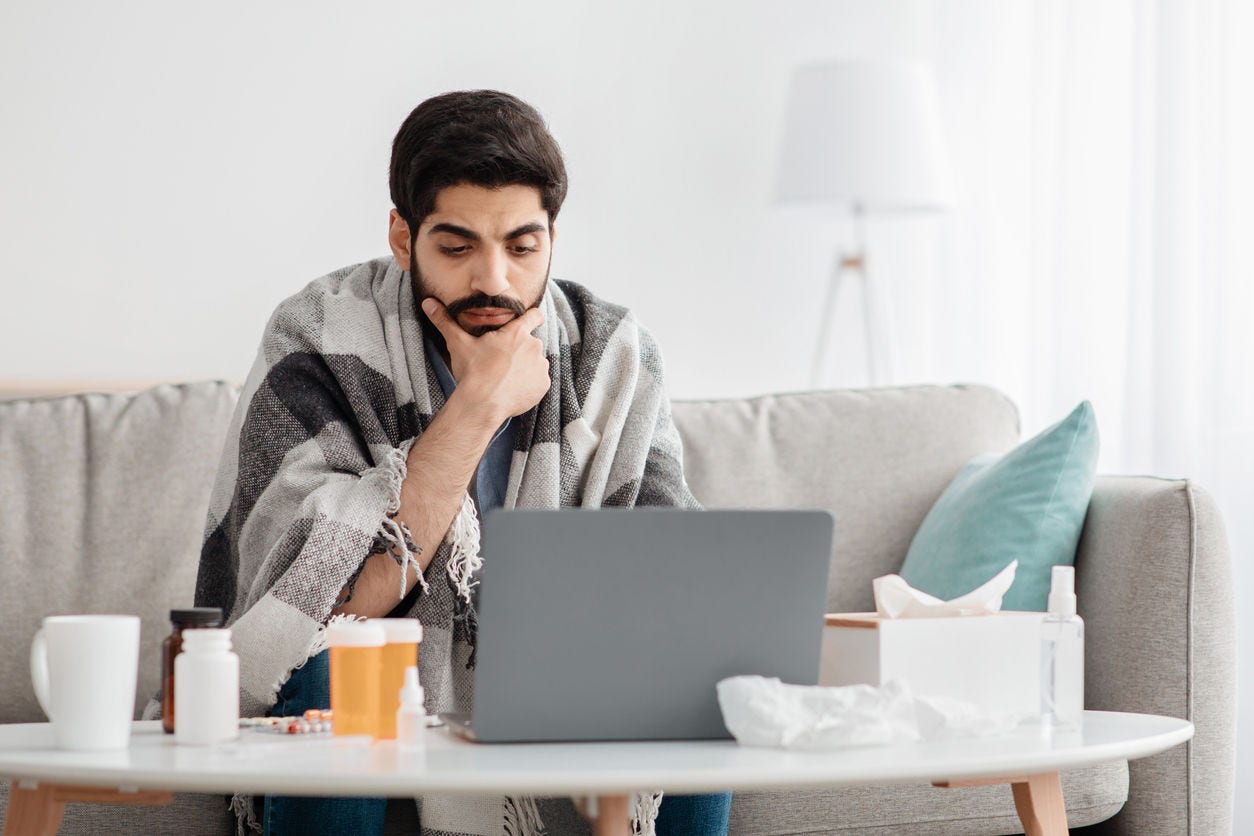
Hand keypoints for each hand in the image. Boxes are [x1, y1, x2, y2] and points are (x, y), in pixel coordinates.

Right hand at [421, 298, 550, 422]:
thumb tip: (428, 302)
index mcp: (517, 333)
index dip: (533, 317)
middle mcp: (534, 346)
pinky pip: (539, 381)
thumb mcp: (458, 344)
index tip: (529, 321)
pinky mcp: (543, 385)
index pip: (535, 315)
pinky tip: (512, 388)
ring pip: (535, 362)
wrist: (482, 404)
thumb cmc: (472, 371)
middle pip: (530, 343)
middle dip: (519, 350)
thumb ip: (445, 321)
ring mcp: (540, 367)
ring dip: (525, 367)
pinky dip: (529, 384)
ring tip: (505, 377)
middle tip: (501, 361)